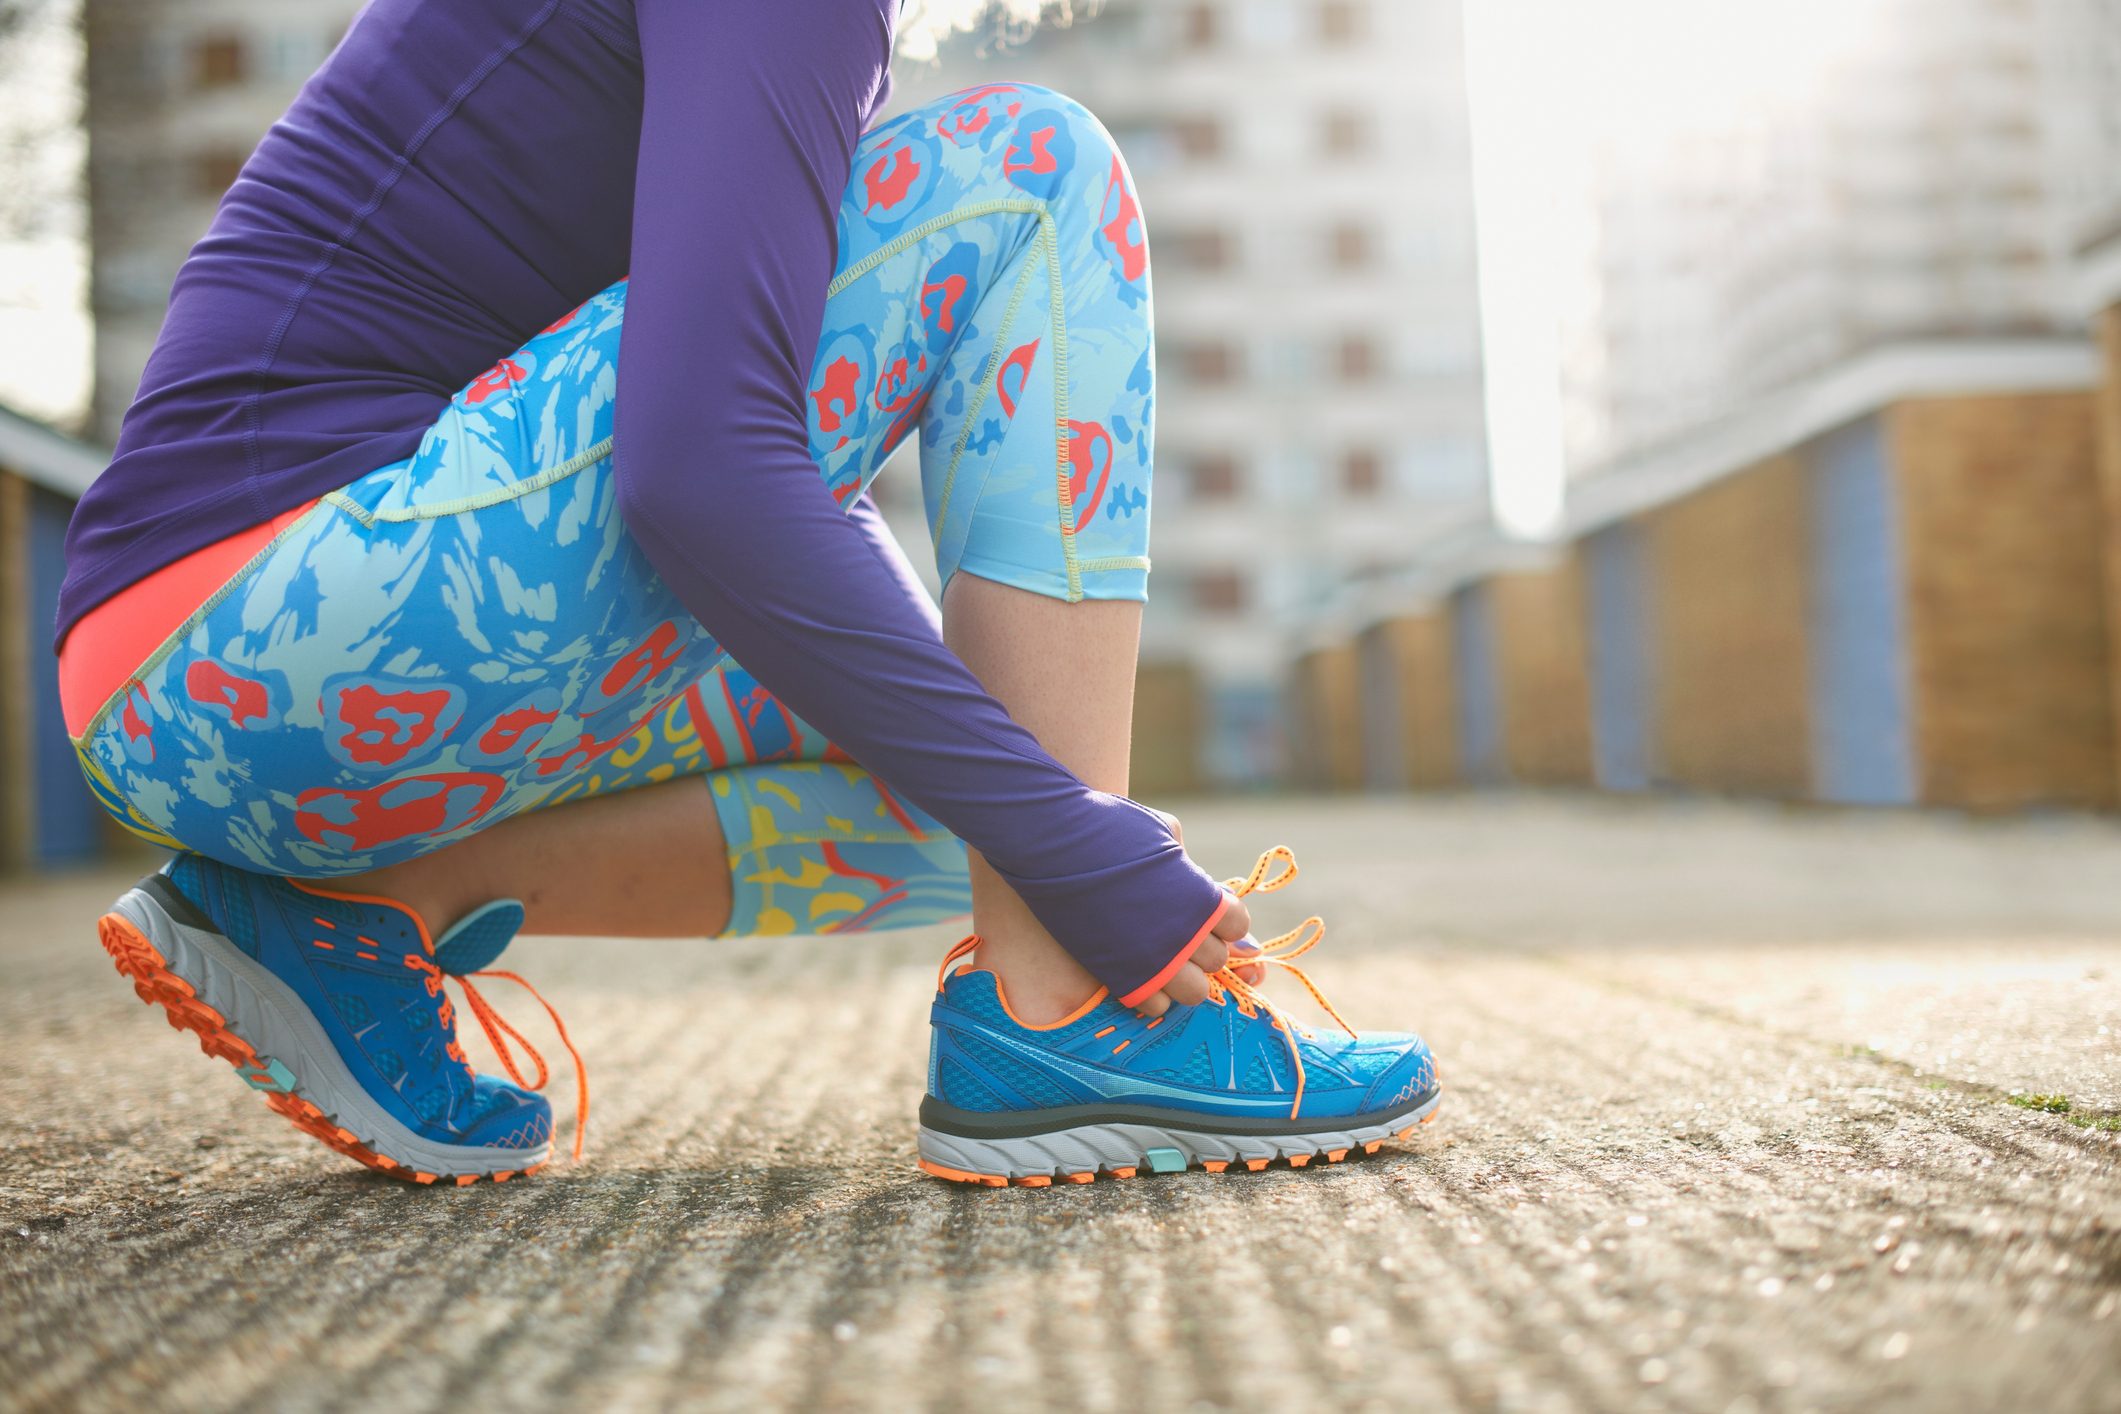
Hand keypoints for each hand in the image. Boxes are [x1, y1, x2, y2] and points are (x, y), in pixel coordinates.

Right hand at [1131, 810, 1265, 1018]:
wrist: (1056, 843)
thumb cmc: (1111, 826)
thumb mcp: (1164, 832)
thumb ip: (1188, 864)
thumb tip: (1200, 885)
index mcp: (1203, 898)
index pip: (1237, 926)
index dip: (1221, 919)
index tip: (1201, 910)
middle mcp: (1187, 935)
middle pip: (1217, 960)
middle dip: (1202, 946)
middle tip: (1177, 930)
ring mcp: (1156, 961)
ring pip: (1194, 991)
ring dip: (1184, 977)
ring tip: (1164, 958)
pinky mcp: (1122, 978)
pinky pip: (1156, 1006)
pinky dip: (1153, 993)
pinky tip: (1140, 971)